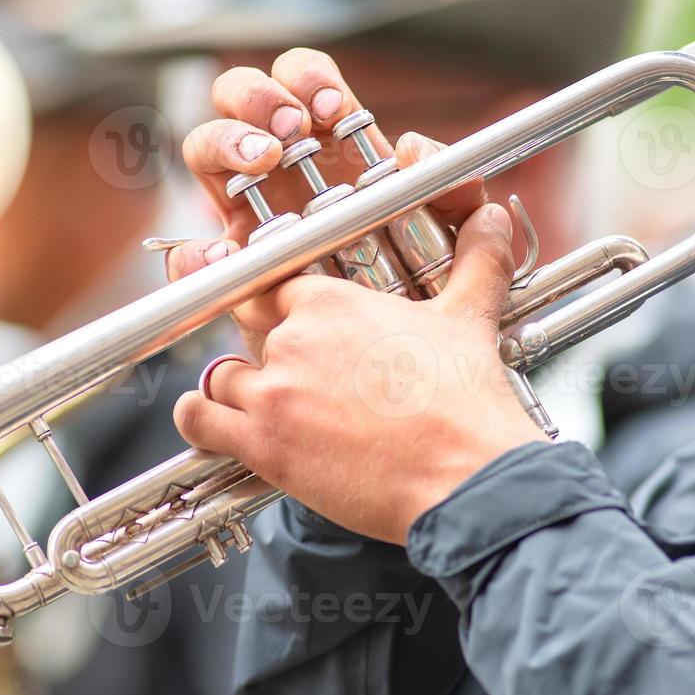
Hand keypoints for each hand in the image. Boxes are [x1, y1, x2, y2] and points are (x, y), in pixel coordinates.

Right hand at [165, 48, 487, 358]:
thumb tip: (410, 147)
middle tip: (289, 130)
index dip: (307, 78)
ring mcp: (246, 214)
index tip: (330, 108)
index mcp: (330, 146)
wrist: (394, 374)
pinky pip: (188, 252)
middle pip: (239, 95)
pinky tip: (225, 252)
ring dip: (227, 141)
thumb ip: (454, 190)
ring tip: (262, 162)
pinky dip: (194, 249)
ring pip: (204, 147)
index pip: (300, 79)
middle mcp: (280, 169)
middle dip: (258, 97)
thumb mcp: (454, 240)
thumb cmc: (420, 296)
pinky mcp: (229, 272)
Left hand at [174, 200, 547, 544]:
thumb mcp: (470, 317)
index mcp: (333, 302)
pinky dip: (199, 420)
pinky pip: (200, 420)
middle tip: (299, 380)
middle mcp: (294, 340)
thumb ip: (477, 261)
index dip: (282, 309)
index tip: (291, 327)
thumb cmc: (467, 403)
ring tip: (266, 408)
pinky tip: (213, 423)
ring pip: (223, 377)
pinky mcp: (263, 446)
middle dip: (270, 354)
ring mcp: (273, 393)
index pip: (277, 288)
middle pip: (249, 332)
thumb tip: (495, 217)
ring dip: (238, 391)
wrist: (466, 477)